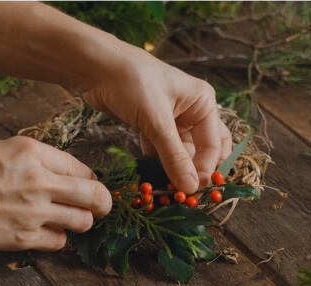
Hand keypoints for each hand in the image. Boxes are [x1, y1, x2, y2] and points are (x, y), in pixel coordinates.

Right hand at [0, 137, 111, 250]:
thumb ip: (29, 158)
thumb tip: (51, 169)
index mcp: (32, 152)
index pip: (82, 168)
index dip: (89, 180)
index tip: (88, 186)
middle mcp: (40, 180)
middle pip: (96, 196)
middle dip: (103, 204)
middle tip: (100, 208)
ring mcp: (35, 211)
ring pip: (83, 221)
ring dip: (79, 222)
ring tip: (69, 221)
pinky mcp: (25, 237)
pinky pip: (59, 242)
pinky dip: (56, 239)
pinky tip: (44, 233)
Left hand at [80, 49, 232, 192]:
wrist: (96, 67)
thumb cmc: (132, 83)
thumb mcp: (156, 121)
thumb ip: (174, 156)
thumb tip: (191, 187)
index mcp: (203, 103)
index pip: (214, 145)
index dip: (206, 170)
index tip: (193, 192)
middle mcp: (192, 111)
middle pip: (204, 150)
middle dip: (196, 171)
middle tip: (185, 193)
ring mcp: (172, 119)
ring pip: (181, 152)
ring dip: (175, 169)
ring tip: (166, 188)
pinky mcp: (152, 125)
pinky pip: (162, 150)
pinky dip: (158, 163)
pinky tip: (151, 176)